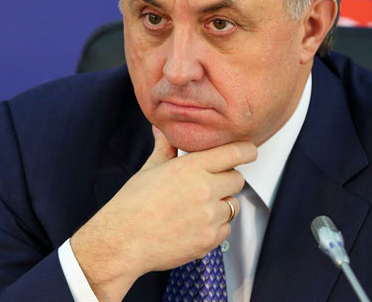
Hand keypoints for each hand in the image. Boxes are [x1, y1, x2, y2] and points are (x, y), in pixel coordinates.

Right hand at [70, 127, 256, 300]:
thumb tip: (162, 129)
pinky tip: (194, 226)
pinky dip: (215, 227)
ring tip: (196, 208)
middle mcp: (205, 189)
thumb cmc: (132, 204)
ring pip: (233, 204)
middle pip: (238, 178)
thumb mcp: (150, 170)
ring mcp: (209, 216)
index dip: (247, 150)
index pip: (235, 152)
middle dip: (227, 179)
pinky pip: (226, 229)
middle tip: (209, 184)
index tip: (250, 151)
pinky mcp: (209, 240)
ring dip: (221, 204)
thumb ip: (165, 148)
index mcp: (191, 167)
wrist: (122, 241)